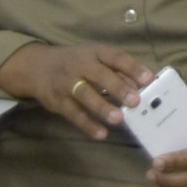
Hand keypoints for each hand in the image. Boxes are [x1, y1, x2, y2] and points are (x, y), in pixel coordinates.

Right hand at [0, 41, 155, 141]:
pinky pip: (74, 114)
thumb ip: (118, 71)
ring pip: (85, 95)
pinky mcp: (58, 101)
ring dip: (102, 107)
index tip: (149, 79)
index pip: (115, 57)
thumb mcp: (95, 58)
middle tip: (135, 101)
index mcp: (94, 52)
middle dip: (118, 88)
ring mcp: (67, 83)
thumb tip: (141, 86)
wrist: (37, 67)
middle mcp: (80, 65)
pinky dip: (87, 125)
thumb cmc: (76, 62)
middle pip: (100, 75)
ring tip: (118, 119)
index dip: (133, 67)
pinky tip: (101, 134)